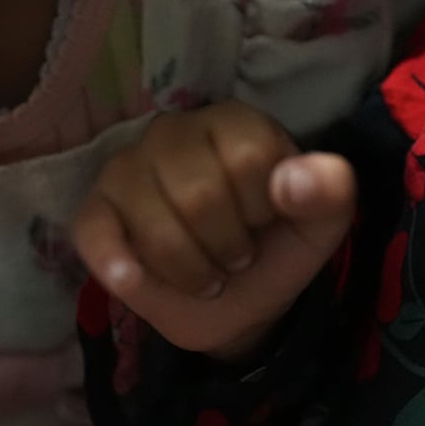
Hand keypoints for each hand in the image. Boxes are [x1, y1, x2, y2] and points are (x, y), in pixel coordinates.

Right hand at [74, 101, 354, 358]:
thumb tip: (291, 181)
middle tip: (234, 256)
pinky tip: (135, 280)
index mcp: (232, 122)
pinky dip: (117, 265)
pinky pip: (96, 234)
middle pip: (199, 195)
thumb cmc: (272, 249)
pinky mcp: (95, 210)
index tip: (265, 221)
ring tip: (204, 273)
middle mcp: (173, 133)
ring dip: (191, 270)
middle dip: (227, 246)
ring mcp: (127, 169)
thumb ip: (329, 193)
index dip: (261, 208)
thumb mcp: (320, 227)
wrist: (233, 304)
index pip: (247, 158)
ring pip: (156, 226)